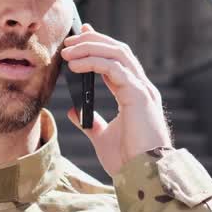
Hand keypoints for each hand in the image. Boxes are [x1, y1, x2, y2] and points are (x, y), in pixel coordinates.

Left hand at [59, 23, 172, 176]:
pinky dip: (93, 62)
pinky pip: (114, 68)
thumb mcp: (103, 138)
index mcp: (135, 95)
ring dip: (91, 47)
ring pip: (118, 54)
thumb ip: (90, 123)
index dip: (99, 44)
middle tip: (70, 40)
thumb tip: (73, 111)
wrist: (143, 175)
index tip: (80, 36)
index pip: (117, 60)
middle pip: (119, 50)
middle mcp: (141, 88)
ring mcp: (142, 90)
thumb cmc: (128, 161)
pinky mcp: (138, 96)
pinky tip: (75, 65)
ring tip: (68, 51)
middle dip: (94, 40)